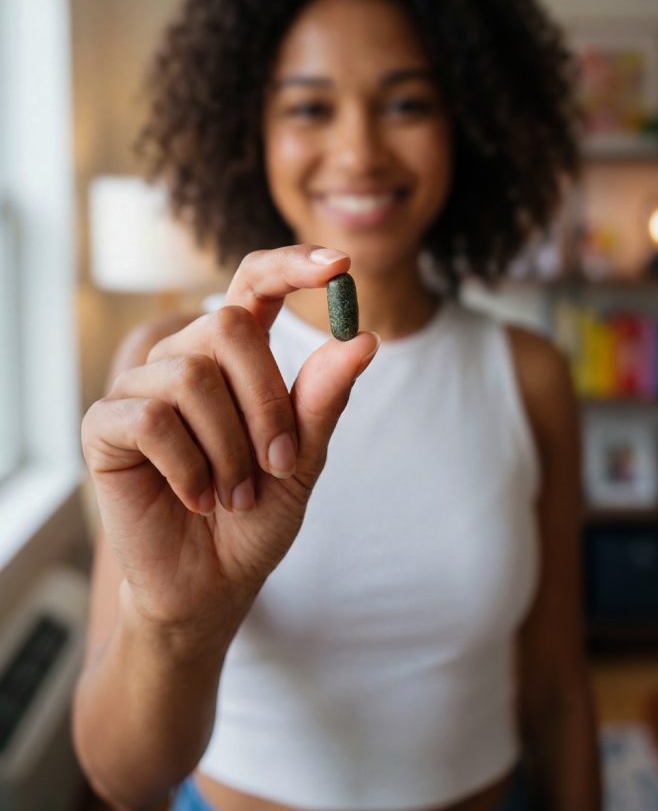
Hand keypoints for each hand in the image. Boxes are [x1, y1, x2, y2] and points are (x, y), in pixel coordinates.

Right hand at [81, 245, 378, 640]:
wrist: (210, 584)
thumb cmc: (256, 517)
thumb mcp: (302, 458)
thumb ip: (322, 399)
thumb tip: (362, 341)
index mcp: (234, 358)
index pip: (254, 283)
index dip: (291, 264)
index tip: (339, 265)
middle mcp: (184, 359)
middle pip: (226, 325)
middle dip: (265, 401)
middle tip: (277, 464)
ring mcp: (140, 388)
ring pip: (192, 375)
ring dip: (228, 448)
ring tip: (235, 494)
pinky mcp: (105, 424)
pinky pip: (153, 418)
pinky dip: (189, 467)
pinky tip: (197, 499)